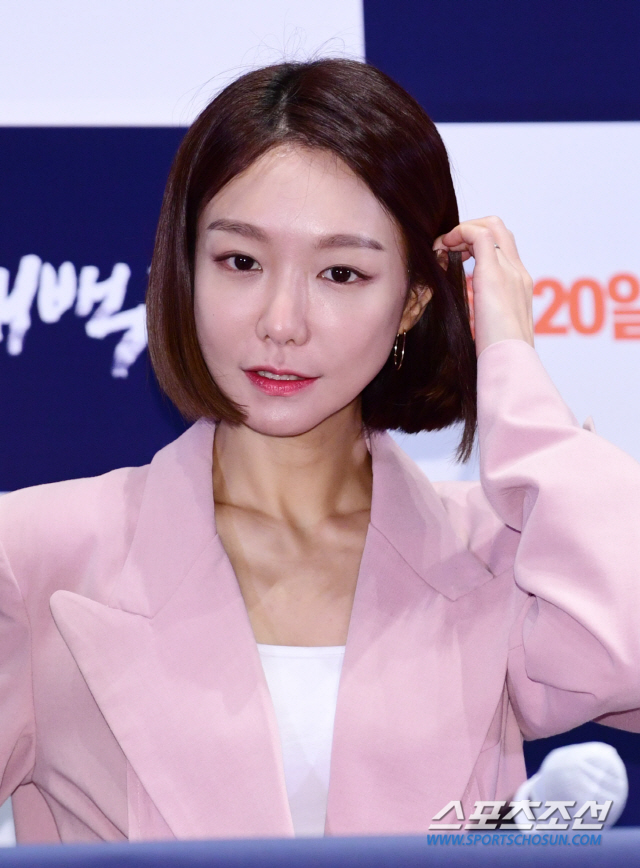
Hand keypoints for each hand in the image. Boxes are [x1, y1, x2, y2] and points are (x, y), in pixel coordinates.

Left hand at [433, 216, 533, 356]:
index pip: (503, 248)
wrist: (510, 362)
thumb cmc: (497, 354)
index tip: (456, 255)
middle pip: (500, 230)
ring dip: (463, 231)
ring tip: (443, 248)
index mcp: (520, 286)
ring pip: (491, 227)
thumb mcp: (490, 327)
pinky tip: (443, 249)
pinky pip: (479, 235)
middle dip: (471, 229)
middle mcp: (518, 274)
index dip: (477, 242)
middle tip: (448, 247)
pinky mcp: (494, 275)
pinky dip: (458, 233)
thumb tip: (467, 311)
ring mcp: (510, 272)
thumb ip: (481, 312)